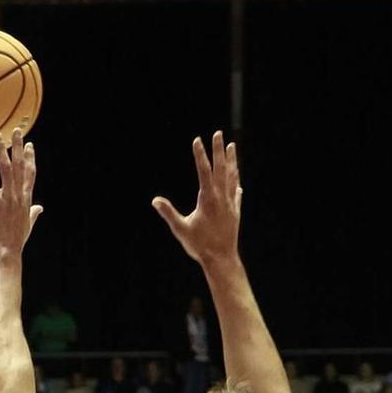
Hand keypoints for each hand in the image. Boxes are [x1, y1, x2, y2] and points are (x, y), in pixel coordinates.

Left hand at [0, 130, 41, 256]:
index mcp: (26, 200)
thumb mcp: (28, 226)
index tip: (30, 145)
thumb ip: (34, 214)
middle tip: (16, 131)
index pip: (30, 174)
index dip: (30, 158)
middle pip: (19, 166)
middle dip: (18, 147)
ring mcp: (7, 199)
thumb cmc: (15, 242)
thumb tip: (40, 208)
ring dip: (2, 151)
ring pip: (6, 170)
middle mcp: (18, 196)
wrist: (6, 253)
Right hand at [152, 131, 240, 267]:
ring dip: (231, 161)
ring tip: (232, 147)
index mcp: (208, 199)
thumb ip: (169, 213)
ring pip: (231, 177)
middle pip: (221, 168)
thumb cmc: (200, 246)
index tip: (197, 140)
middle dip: (218, 150)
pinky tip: (237, 182)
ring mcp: (230, 204)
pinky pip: (236, 193)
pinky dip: (235, 185)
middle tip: (218, 133)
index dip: (200, 154)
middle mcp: (221, 197)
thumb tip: (155, 200)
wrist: (222, 259)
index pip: (203, 171)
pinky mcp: (235, 213)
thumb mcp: (181, 229)